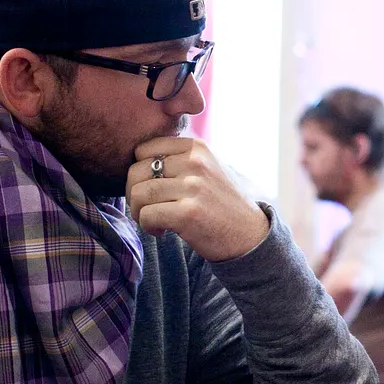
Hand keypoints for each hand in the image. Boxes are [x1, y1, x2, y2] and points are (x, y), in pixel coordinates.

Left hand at [128, 137, 269, 261]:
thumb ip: (178, 159)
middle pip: (136, 171)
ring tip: (154, 221)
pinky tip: (162, 231)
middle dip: (134, 194)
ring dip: (139, 212)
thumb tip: (134, 160)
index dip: (139, 171)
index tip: (151, 188)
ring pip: (138, 193)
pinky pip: (147, 215)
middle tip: (147, 209)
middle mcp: (195, 162)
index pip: (143, 150)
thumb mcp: (207, 169)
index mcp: (196, 148)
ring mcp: (193, 187)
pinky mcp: (188, 213)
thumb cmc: (220, 204)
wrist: (249, 235)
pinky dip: (147, 226)